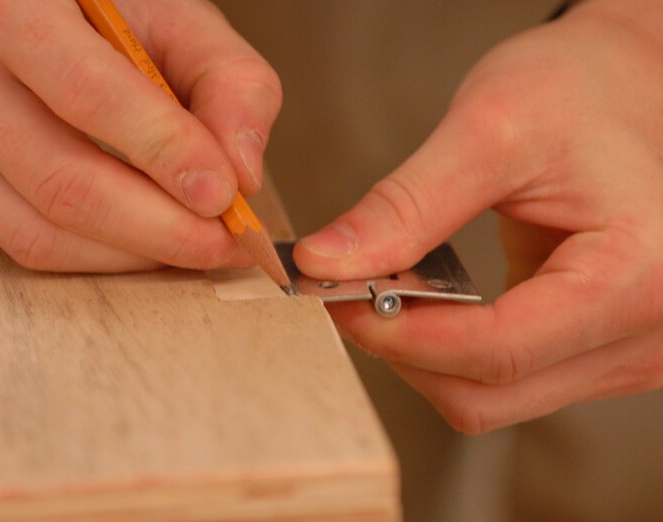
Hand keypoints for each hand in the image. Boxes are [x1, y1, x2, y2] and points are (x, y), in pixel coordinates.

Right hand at [0, 0, 280, 271]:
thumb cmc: (92, 14)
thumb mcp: (174, 19)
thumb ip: (227, 82)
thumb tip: (243, 175)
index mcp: (2, 4)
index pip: (89, 95)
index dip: (165, 154)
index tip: (226, 197)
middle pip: (65, 184)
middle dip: (161, 229)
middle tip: (223, 243)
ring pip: (41, 234)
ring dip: (133, 255)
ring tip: (191, 244)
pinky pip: (22, 248)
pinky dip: (95, 257)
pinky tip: (138, 239)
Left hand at [294, 0, 662, 432]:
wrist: (633, 86)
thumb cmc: (583, 89)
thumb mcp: (491, 128)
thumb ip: (407, 205)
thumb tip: (324, 262)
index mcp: (636, 277)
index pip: (493, 351)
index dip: (397, 333)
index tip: (337, 294)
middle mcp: (645, 335)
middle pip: (486, 396)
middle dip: (404, 349)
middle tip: (354, 288)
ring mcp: (625, 350)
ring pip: (491, 398)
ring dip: (425, 352)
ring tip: (393, 285)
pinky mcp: (598, 349)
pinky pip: (507, 380)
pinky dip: (453, 348)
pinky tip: (433, 295)